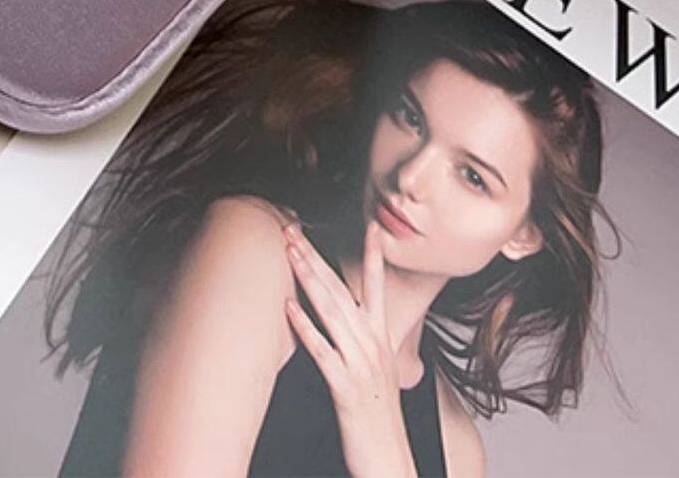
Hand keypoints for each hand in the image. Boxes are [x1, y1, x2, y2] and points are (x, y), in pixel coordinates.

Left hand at [284, 222, 417, 477]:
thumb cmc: (378, 417)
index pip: (377, 287)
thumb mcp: (377, 371)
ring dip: (309, 278)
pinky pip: (322, 351)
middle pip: (342, 290)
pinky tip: (289, 308)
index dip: (373, 254)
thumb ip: (363, 341)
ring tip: (290, 252)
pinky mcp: (345, 388)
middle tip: (294, 229)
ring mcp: (360, 365)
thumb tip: (345, 318)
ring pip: (331, 311)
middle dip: (316, 256)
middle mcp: (372, 345)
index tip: (370, 224)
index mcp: (381, 339)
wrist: (390, 461)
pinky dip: (305, 327)